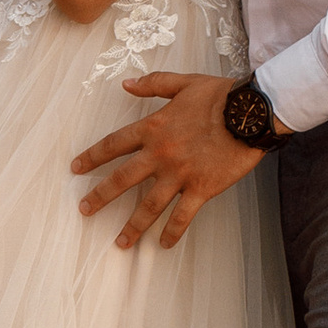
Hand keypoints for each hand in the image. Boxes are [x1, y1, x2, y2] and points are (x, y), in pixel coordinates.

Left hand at [71, 68, 261, 250]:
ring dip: (133, 225)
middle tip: (84, 210)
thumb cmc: (221, 95)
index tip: (76, 168)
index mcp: (154, 127)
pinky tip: (164, 244)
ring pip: (149, 205)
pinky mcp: (201, 189)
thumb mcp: (184, 82)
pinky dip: (172, 232)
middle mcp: (161, 154)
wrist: (252, 113)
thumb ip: (153, 83)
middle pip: (123, 179)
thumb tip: (126, 84)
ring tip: (120, 242)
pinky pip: (183, 216)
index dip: (93, 157)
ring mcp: (180, 174)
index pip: (114, 145)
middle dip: (100, 196)